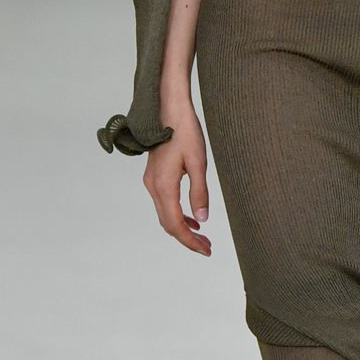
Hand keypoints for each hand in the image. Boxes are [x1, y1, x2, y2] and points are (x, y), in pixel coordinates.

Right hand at [142, 97, 211, 254]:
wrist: (167, 109)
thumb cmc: (185, 131)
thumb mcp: (198, 163)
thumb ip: (200, 193)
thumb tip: (203, 220)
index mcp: (164, 186)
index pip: (176, 225)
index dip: (190, 242)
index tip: (206, 250)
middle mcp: (153, 187)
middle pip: (168, 224)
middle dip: (187, 239)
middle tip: (208, 248)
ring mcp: (151, 181)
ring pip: (165, 215)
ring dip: (182, 228)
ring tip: (202, 236)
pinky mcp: (154, 176)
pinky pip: (164, 204)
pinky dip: (177, 215)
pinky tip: (192, 218)